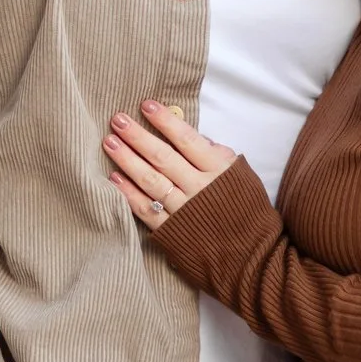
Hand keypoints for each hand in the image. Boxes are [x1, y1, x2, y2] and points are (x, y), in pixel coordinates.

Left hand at [103, 102, 236, 228]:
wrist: (250, 256)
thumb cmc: (246, 211)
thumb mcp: (241, 176)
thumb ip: (218, 155)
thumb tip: (194, 135)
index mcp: (219, 171)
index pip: (187, 140)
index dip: (166, 122)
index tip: (146, 105)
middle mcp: (200, 189)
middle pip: (164, 158)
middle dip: (138, 137)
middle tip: (117, 120)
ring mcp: (184, 211)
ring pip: (151, 182)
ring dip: (127, 161)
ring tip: (110, 143)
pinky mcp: (171, 232)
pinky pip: (146, 210)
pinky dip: (129, 194)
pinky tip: (114, 178)